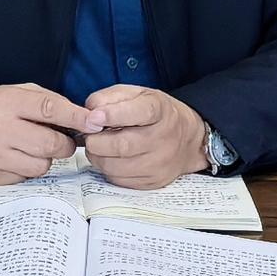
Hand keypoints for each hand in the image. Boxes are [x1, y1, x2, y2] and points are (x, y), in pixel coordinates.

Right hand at [0, 83, 105, 185]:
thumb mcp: (15, 93)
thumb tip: (85, 120)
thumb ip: (49, 103)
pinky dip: (26, 169)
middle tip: (57, 138)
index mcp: (5, 102)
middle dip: (63, 143)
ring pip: (42, 165)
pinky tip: (14, 157)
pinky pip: (25, 178)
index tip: (94, 122)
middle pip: (51, 144)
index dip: (76, 117)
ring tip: (28, 146)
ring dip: (43, 158)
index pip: (50, 109)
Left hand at [82, 85, 207, 188]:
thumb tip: (90, 111)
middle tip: (90, 133)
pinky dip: (107, 169)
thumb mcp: (137, 93)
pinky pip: (118, 180)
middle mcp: (163, 138)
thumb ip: (111, 97)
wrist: (187, 139)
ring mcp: (158, 163)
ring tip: (99, 145)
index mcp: (160, 110)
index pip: (139, 113)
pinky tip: (111, 157)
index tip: (93, 117)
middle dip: (96, 140)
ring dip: (97, 156)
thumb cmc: (158, 114)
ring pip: (115, 166)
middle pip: (122, 145)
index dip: (112, 115)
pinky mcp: (151, 182)